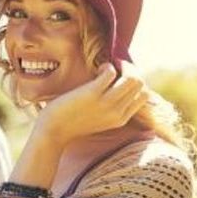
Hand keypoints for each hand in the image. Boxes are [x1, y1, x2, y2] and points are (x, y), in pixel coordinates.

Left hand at [32, 62, 148, 148]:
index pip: (143, 96)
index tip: (121, 77)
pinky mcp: (93, 93)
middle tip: (117, 67)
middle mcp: (118, 112)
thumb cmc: (72, 122)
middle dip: (131, 70)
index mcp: (121, 119)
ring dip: (123, 66)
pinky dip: (107, 66)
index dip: (134, 82)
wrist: (53, 131)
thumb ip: (110, 107)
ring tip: (109, 67)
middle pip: (140, 84)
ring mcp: (107, 103)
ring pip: (133, 78)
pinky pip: (111, 72)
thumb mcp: (98, 119)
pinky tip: (98, 70)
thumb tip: (116, 84)